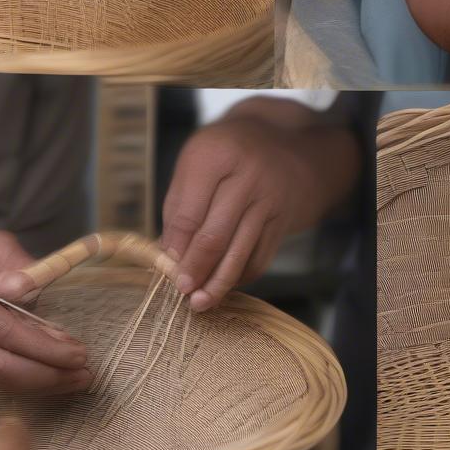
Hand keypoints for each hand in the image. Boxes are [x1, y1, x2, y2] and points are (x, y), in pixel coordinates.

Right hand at [0, 225, 89, 393]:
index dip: (41, 347)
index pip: (0, 329)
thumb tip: (34, 296)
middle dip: (45, 376)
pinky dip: (10, 361)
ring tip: (72, 373)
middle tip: (84, 375)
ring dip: (35, 373)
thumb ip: (13, 265)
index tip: (76, 352)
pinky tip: (33, 356)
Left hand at [160, 117, 314, 311]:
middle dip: (195, 270)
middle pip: (215, 236)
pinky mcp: (284, 220)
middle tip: (181, 292)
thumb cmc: (227, 155)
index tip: (164, 270)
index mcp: (215, 155)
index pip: (189, 213)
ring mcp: (270, 199)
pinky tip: (223, 283)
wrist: (285, 146)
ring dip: (218, 283)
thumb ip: (179, 207)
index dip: (175, 248)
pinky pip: (260, 257)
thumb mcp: (195, 163)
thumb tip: (167, 256)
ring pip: (240, 253)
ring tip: (200, 302)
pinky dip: (240, 276)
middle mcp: (247, 175)